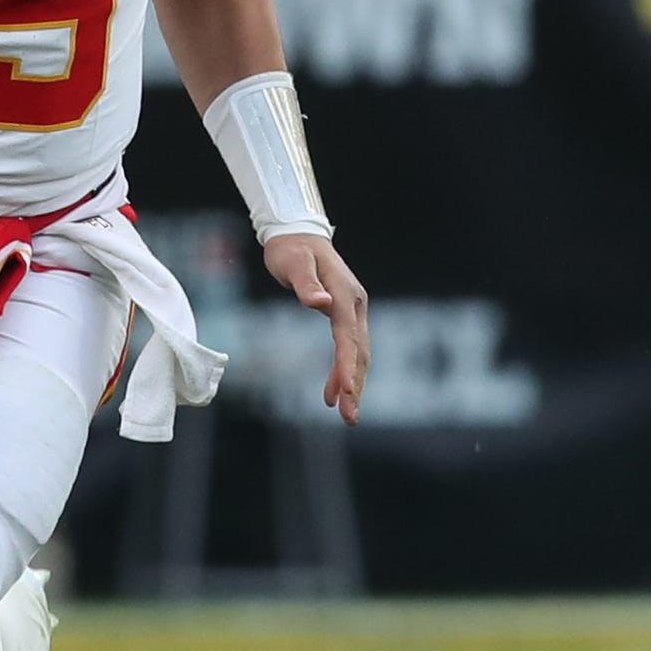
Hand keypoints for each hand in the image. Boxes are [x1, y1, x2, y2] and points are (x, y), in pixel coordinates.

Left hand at [263, 233, 369, 425]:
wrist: (297, 232)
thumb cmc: (291, 249)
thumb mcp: (293, 264)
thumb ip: (306, 285)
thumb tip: (319, 303)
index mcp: (345, 295)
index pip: (348, 337)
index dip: (348, 366)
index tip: (347, 394)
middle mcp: (355, 304)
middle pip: (359, 351)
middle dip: (356, 385)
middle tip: (350, 418)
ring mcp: (352, 309)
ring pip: (358, 353)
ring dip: (353, 383)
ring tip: (347, 414)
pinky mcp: (344, 313)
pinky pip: (348, 347)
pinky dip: (344, 371)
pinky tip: (334, 391)